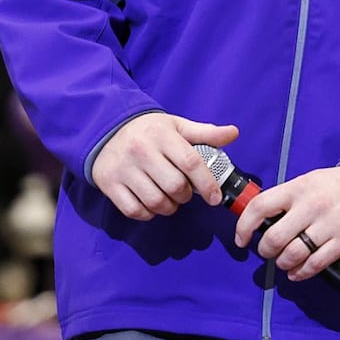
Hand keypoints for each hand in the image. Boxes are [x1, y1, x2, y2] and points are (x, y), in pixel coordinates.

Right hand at [91, 112, 238, 220]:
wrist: (106, 130)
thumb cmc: (149, 131)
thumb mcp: (176, 126)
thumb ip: (205, 133)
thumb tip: (233, 133)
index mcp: (162, 135)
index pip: (191, 162)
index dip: (207, 183)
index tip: (214, 198)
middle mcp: (141, 151)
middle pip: (175, 186)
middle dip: (185, 195)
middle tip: (184, 192)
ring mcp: (124, 169)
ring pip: (156, 202)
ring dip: (169, 207)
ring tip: (169, 198)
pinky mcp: (109, 184)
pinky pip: (135, 211)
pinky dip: (148, 213)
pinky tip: (151, 203)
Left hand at [235, 165, 339, 282]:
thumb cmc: (336, 185)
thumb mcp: (307, 181)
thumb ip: (286, 198)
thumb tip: (261, 219)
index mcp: (297, 189)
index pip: (260, 207)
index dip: (244, 226)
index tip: (241, 239)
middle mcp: (310, 206)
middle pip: (274, 237)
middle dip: (265, 250)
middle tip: (267, 251)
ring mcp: (327, 225)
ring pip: (293, 254)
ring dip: (283, 263)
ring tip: (284, 262)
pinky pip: (315, 264)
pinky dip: (301, 272)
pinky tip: (297, 272)